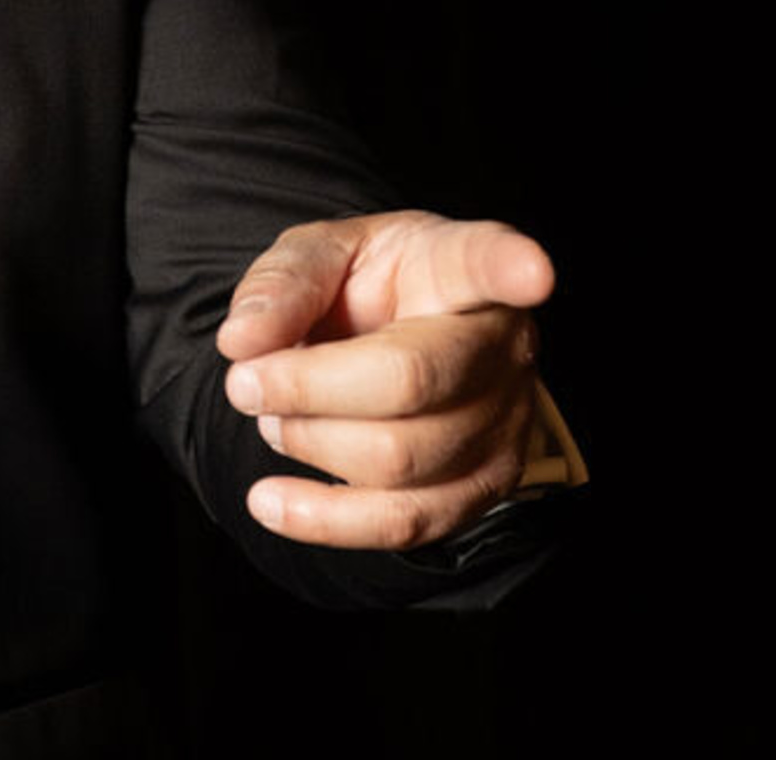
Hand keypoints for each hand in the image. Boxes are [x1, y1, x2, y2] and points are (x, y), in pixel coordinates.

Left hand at [217, 211, 553, 550]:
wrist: (394, 340)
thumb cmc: (365, 286)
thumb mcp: (319, 254)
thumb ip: (282, 284)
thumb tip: (242, 342)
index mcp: (459, 265)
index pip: (487, 260)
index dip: (512, 266)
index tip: (533, 270)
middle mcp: (499, 344)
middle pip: (411, 380)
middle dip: (308, 389)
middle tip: (245, 382)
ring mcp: (502, 422)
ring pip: (402, 460)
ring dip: (312, 444)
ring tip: (272, 418)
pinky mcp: (483, 489)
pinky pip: (406, 523)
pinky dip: (326, 519)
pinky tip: (272, 502)